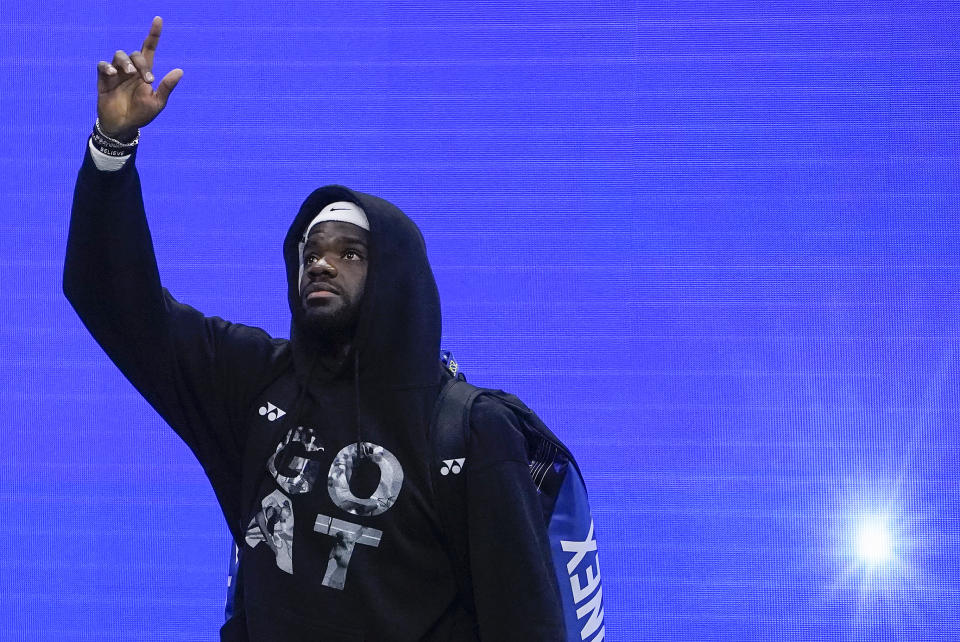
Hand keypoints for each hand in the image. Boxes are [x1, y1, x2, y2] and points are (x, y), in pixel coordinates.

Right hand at [96, 16, 182, 139]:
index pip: (149, 48)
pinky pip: (103, 65)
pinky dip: (107, 66)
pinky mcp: (104, 79)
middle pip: (135, 54)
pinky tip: (113, 74)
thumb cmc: (142, 114)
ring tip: (129, 74)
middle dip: (141, 63)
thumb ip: (166, 87)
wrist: (123, 126)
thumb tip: (180, 70)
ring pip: (119, 55)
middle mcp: (131, 70)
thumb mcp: (157, 102)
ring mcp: (117, 73)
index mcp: (146, 73)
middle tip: (147, 79)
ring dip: (125, 62)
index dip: (154, 34)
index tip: (158, 19)